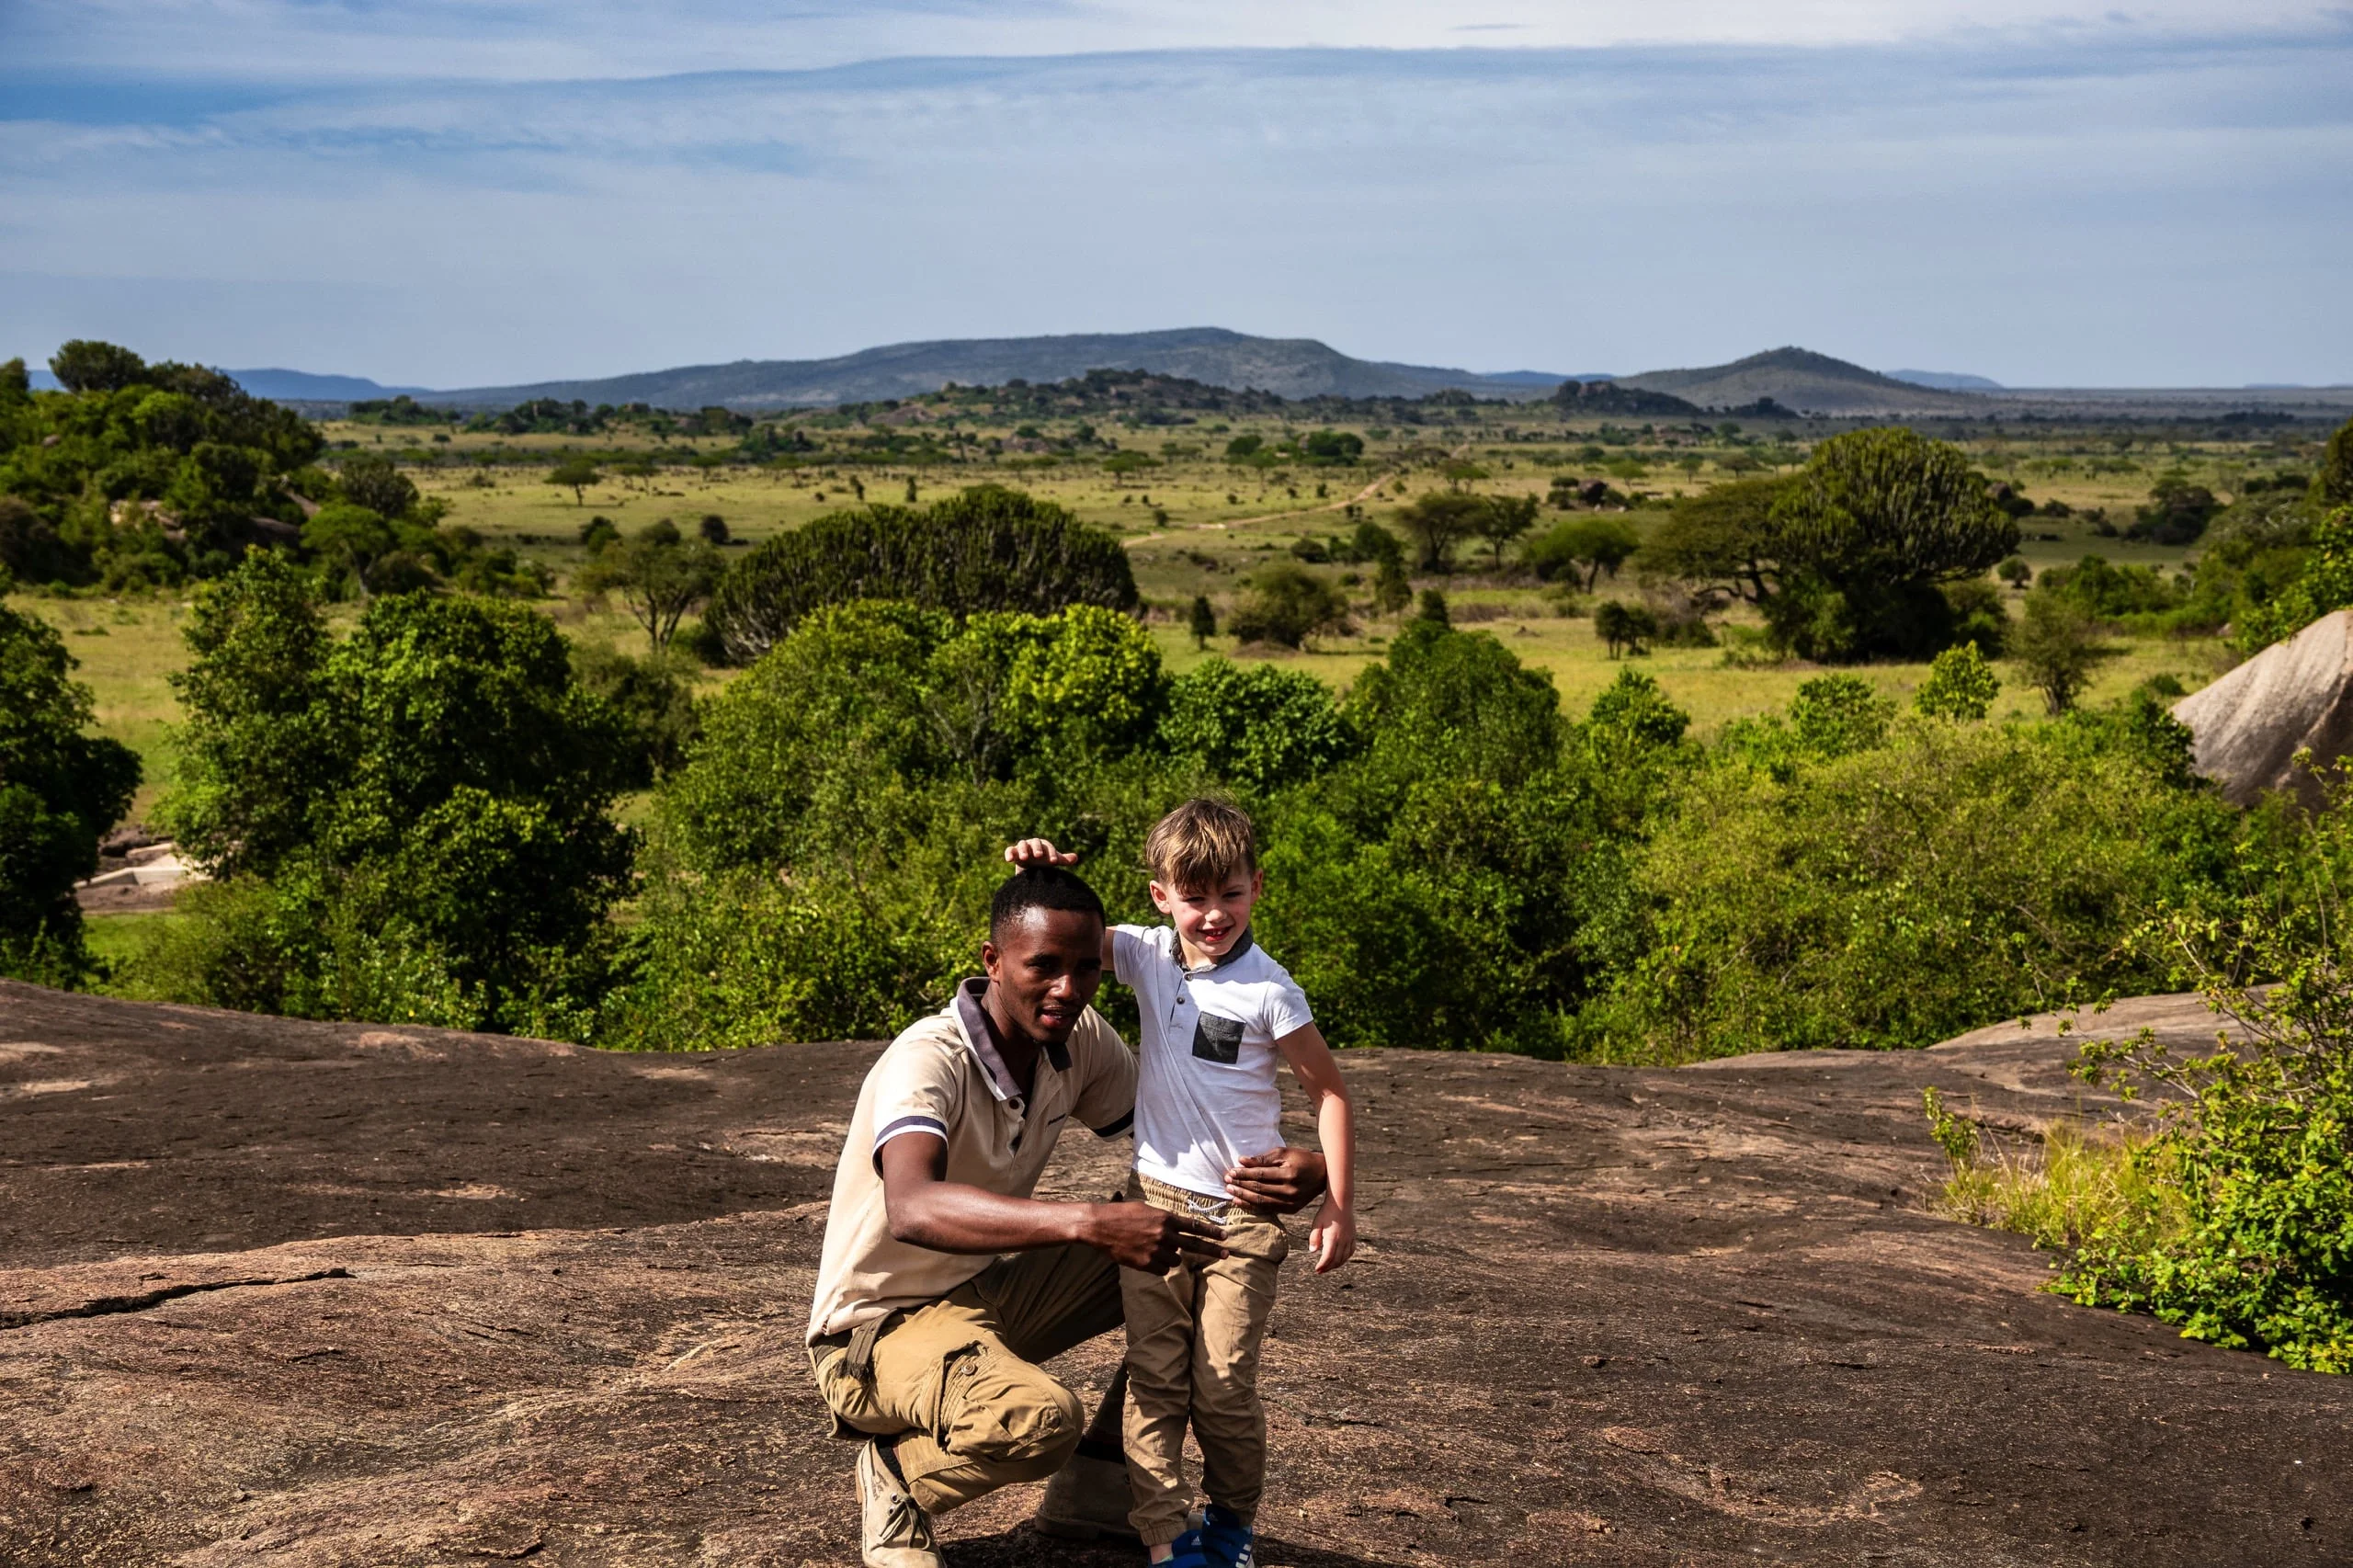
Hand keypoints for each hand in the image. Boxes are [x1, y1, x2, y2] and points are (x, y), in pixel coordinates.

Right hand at [1004, 838, 1078, 867]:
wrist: (1030, 866)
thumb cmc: (1044, 861)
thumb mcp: (1053, 860)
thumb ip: (1063, 860)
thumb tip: (1076, 858)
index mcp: (1044, 844)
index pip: (1048, 847)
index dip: (1051, 853)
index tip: (1054, 862)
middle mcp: (1033, 843)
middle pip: (1035, 843)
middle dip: (1037, 849)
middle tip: (1038, 856)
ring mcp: (1022, 847)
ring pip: (1022, 845)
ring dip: (1023, 850)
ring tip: (1024, 858)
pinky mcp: (1013, 852)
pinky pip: (1010, 850)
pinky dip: (1009, 853)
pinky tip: (1009, 860)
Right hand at [1081, 1202, 1225, 1271]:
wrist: (1101, 1226)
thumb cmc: (1122, 1215)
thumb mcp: (1146, 1210)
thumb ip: (1163, 1219)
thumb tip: (1175, 1227)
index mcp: (1165, 1218)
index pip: (1194, 1225)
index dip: (1211, 1232)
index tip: (1225, 1236)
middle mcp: (1164, 1234)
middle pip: (1194, 1245)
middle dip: (1212, 1250)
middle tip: (1227, 1254)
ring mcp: (1156, 1249)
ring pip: (1175, 1260)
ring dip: (1170, 1257)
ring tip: (1154, 1250)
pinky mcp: (1146, 1263)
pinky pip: (1162, 1270)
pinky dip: (1157, 1266)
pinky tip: (1146, 1258)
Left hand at [1222, 1147, 1327, 1213]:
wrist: (1323, 1175)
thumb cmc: (1302, 1159)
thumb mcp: (1285, 1153)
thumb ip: (1263, 1158)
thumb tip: (1242, 1160)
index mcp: (1288, 1174)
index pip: (1260, 1175)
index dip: (1244, 1174)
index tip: (1231, 1171)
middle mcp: (1289, 1190)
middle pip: (1259, 1189)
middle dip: (1241, 1185)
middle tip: (1227, 1182)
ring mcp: (1291, 1202)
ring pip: (1261, 1202)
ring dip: (1243, 1198)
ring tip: (1230, 1193)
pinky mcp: (1291, 1210)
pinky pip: (1268, 1209)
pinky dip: (1253, 1206)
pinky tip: (1241, 1202)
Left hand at [1308, 1199, 1355, 1272]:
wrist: (1341, 1202)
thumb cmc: (1326, 1212)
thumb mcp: (1316, 1223)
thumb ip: (1314, 1238)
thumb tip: (1313, 1251)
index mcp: (1332, 1238)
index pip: (1328, 1257)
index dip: (1322, 1265)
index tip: (1317, 1270)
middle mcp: (1343, 1240)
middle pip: (1336, 1260)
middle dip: (1328, 1267)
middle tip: (1320, 1271)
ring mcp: (1349, 1239)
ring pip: (1344, 1257)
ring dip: (1336, 1264)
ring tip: (1328, 1267)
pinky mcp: (1353, 1236)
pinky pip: (1351, 1251)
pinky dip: (1345, 1258)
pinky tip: (1340, 1259)